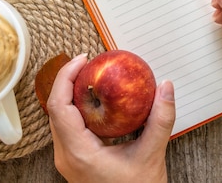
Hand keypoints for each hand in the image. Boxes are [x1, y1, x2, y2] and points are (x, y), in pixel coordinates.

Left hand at [47, 54, 175, 182]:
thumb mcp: (151, 155)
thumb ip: (160, 120)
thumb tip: (166, 87)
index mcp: (78, 153)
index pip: (58, 107)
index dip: (66, 77)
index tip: (83, 60)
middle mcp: (66, 156)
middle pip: (55, 109)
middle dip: (68, 81)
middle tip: (89, 63)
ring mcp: (67, 160)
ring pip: (59, 119)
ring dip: (70, 95)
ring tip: (91, 77)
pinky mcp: (74, 161)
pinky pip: (67, 128)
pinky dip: (77, 109)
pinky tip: (96, 102)